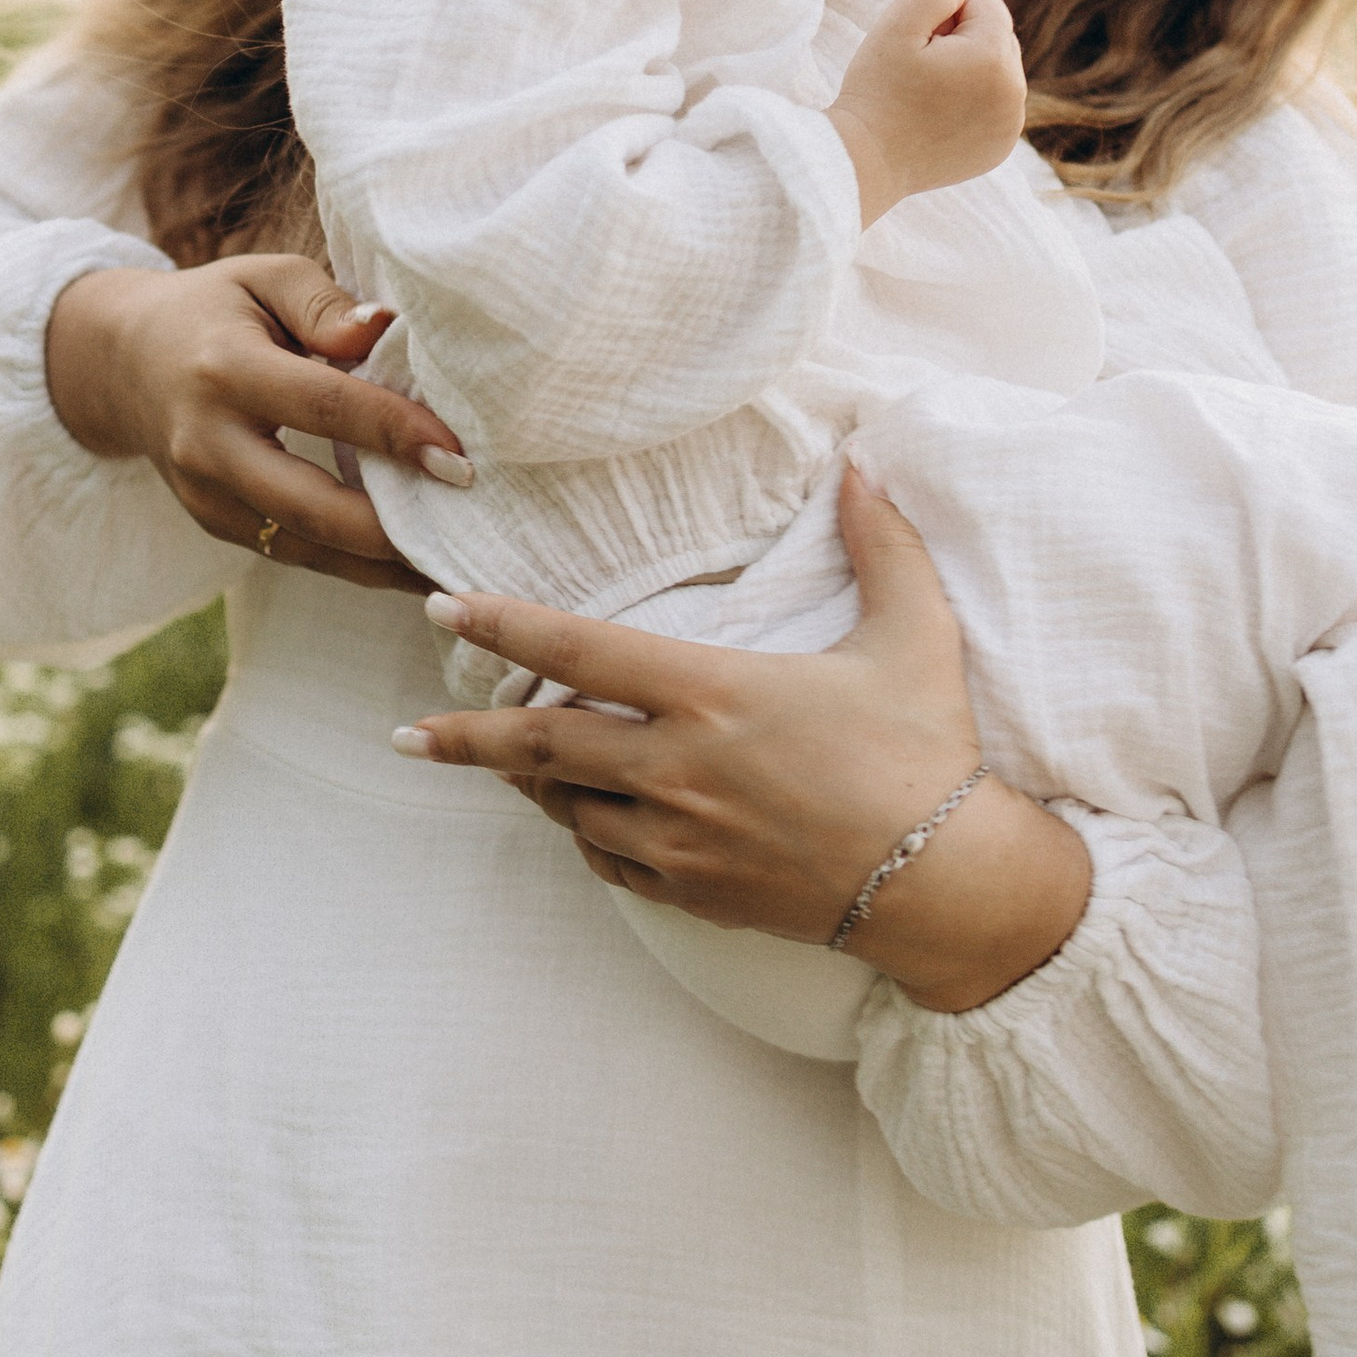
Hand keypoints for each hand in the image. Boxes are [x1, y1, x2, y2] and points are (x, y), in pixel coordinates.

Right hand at [45, 254, 466, 593]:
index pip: (321, 405)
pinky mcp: (215, 525)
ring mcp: (205, 495)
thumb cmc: (215, 309)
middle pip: (308, 504)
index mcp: (224, 369)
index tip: (458, 455)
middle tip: (468, 527)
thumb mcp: (263, 277)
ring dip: (382, 564)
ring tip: (457, 564)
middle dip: (391, 527)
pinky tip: (413, 563)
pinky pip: (294, 553)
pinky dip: (355, 565)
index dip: (393, 431)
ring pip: (304, 547)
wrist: (122, 362)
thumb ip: (325, 302)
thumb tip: (387, 331)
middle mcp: (206, 443)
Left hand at [390, 468, 1089, 1008]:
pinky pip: (610, 861)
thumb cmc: (929, 753)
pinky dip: (586, 834)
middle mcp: (679, 769)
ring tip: (500, 766)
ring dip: (531, 786)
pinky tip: (583, 819)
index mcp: (714, 694)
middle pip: (541, 748)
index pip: (579, 652)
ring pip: (569, 808)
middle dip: (466, 740)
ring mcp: (682, 839)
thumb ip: (882, 543)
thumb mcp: (915, 635)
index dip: (503, 626)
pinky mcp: (696, 891)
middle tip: (408, 736)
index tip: (445, 609)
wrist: (948, 885)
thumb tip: (863, 464)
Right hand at [830, 0, 1029, 225]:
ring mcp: (1010, 125)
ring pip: (997, 72)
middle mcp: (1015, 92)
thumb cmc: (877, 90)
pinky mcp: (1000, 148)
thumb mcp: (896, 22)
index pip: (985, 3)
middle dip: (963, 43)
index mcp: (995, 57)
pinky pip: (994, 107)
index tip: (921, 47)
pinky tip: (936, 121)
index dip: (946, 16)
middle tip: (922, 72)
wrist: (865, 162)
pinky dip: (971, 107)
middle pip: (997, 37)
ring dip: (969, 73)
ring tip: (928, 97)